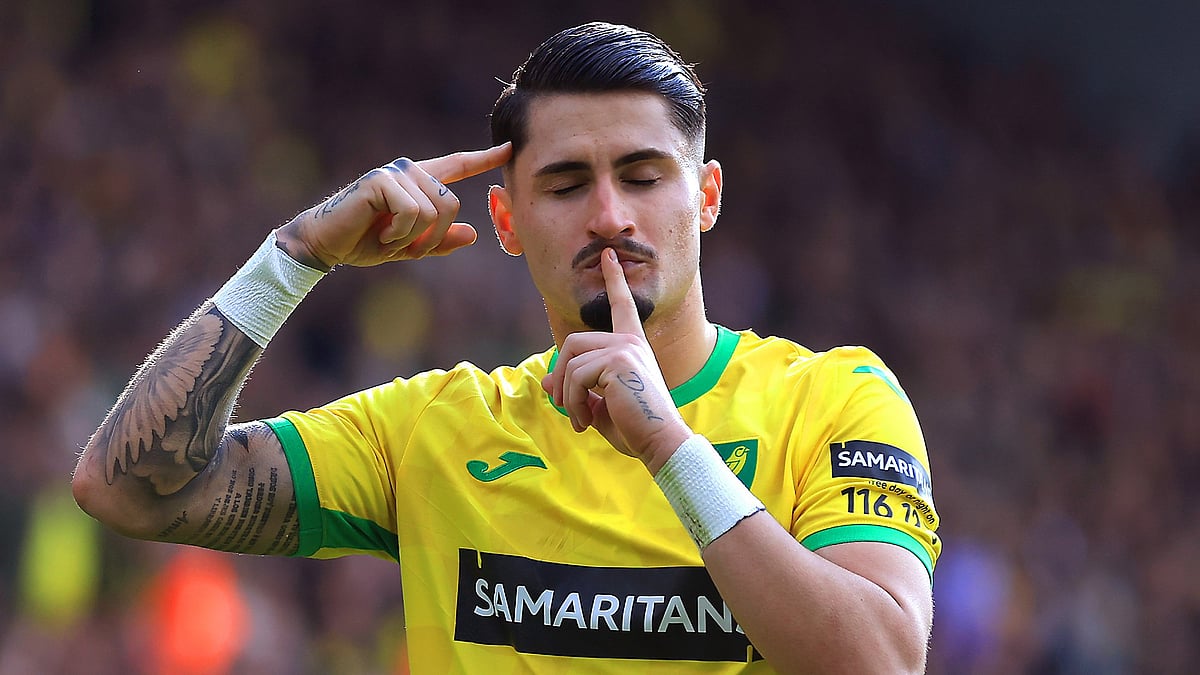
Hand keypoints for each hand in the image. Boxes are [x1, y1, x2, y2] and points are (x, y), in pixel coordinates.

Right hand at [276, 143, 511, 268]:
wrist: (327, 244)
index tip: (509, 149)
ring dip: (414, 238)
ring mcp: (395, 173)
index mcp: (419, 182)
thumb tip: (472, 234)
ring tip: (390, 239)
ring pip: (434, 210)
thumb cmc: (366, 242)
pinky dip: (401, 234)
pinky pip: (413, 212)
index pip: (457, 165)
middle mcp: (410, 171)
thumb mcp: (411, 247)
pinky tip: (382, 234)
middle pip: (451, 203)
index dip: (484, 159)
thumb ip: (440, 241)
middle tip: (408, 248)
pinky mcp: (381, 181)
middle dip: (434, 236)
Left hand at [542, 248, 692, 471]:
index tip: (608, 254)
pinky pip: (576, 376)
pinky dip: (573, 403)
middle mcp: (630, 340)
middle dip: (560, 375)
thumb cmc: (634, 427)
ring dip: (566, 394)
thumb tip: (546, 379)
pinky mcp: (618, 360)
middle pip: (572, 342)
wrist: (659, 441)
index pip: (622, 305)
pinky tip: (585, 421)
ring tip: (578, 418)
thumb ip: (575, 388)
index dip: (614, 278)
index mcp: (632, 345)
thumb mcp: (597, 404)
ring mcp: (624, 348)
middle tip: (564, 406)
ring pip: (571, 360)